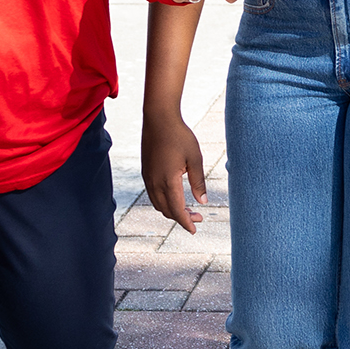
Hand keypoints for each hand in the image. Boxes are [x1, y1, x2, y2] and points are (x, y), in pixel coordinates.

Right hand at [142, 111, 206, 232]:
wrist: (159, 119)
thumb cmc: (180, 136)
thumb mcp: (195, 159)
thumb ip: (198, 182)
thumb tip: (203, 202)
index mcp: (168, 181)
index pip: (177, 210)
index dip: (186, 222)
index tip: (194, 229)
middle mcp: (155, 183)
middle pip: (167, 210)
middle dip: (181, 218)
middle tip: (198, 218)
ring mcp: (148, 178)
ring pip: (158, 204)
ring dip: (172, 210)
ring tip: (188, 210)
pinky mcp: (145, 172)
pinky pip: (153, 195)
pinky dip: (164, 202)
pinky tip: (175, 197)